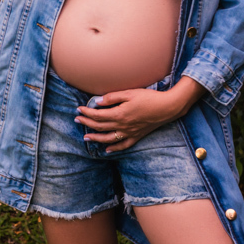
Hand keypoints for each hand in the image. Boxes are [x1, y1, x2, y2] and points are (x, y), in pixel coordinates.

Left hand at [75, 88, 190, 152]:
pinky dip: (114, 148)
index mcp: (119, 114)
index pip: (98, 115)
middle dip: (87, 123)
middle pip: (100, 127)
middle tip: (77, 120)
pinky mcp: (137, 136)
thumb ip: (112, 98)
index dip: (86, 113)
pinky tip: (107, 149)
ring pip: (108, 139)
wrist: (167, 108)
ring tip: (85, 137)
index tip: (78, 109)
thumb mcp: (129, 93)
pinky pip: (123, 145)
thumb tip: (97, 102)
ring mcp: (130, 133)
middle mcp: (123, 126)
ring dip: (96, 138)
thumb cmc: (148, 98)